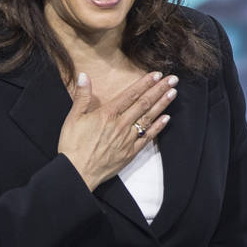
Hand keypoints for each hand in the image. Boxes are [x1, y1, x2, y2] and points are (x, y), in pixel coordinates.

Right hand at [58, 71, 176, 189]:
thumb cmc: (72, 145)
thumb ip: (81, 96)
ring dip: (162, 105)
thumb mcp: (73, 118)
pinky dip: (158, 127)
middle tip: (173, 79)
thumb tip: (84, 75)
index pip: (131, 94)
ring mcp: (128, 139)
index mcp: (107, 114)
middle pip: (144, 103)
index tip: (157, 74)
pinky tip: (167, 118)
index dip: (145, 83)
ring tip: (173, 93)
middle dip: (159, 90)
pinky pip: (148, 137)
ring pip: (149, 118)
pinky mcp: (131, 152)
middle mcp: (121, 125)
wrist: (77, 172)